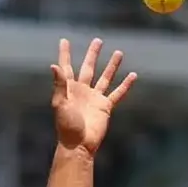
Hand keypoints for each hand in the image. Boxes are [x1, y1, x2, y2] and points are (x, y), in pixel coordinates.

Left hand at [50, 38, 136, 155]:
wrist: (79, 145)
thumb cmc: (66, 126)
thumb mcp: (60, 104)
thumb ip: (59, 84)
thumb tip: (54, 65)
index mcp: (69, 89)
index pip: (67, 67)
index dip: (65, 54)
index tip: (64, 41)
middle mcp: (82, 91)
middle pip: (88, 68)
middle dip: (92, 55)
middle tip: (98, 41)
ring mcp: (95, 98)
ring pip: (105, 77)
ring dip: (111, 66)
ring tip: (118, 52)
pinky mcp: (105, 107)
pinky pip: (117, 93)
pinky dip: (125, 85)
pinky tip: (133, 75)